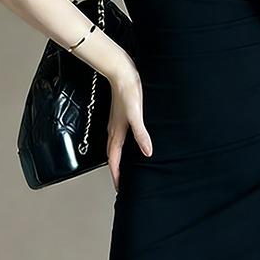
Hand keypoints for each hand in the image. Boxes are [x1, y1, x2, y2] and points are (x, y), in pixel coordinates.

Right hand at [106, 66, 152, 191]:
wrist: (120, 71)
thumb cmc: (128, 90)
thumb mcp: (136, 113)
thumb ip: (141, 133)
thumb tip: (147, 152)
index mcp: (117, 132)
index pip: (114, 159)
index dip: (117, 175)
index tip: (119, 188)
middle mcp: (114, 129)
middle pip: (113, 155)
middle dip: (116, 170)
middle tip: (121, 183)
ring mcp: (116, 122)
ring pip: (114, 146)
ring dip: (118, 158)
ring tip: (123, 168)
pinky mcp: (120, 114)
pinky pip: (118, 136)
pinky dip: (122, 145)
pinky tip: (130, 142)